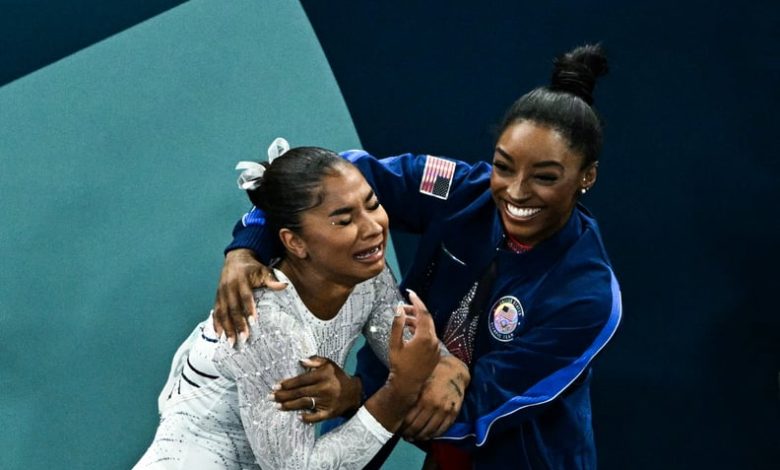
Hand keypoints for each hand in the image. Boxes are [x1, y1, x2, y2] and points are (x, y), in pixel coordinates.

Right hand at [213, 249, 286, 343]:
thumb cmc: (253, 268)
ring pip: (222, 312)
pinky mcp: (217, 297)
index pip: (245, 296)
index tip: (253, 322)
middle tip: (243, 338)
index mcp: (241, 280)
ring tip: (231, 342)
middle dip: (237, 324)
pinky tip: (219, 335)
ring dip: (226, 327)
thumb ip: (272, 279)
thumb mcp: (263, 270)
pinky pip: (215, 312)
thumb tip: (284, 285)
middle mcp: (229, 286)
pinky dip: (216, 324)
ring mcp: (221, 292)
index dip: (248, 309)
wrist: (236, 258)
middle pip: (233, 307)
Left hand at [270, 356, 361, 423]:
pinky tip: (298, 417)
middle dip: (284, 395)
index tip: (276, 385)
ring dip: (290, 406)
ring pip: (305, 404)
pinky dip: (308, 417)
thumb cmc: (337, 376)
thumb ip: (315, 360)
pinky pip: (317, 417)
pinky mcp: (330, 413)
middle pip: (300, 392)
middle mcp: (324, 388)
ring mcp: (327, 402)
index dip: (288, 383)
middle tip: (271, 397)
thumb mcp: (329, 364)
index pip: (302, 380)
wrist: (354, 393)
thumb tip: (301, 361)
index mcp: (323, 376)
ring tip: (277, 406)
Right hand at [386, 290, 440, 404]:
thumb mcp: (395, 343)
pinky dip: (421, 331)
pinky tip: (411, 331)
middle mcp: (434, 340)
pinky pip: (430, 337)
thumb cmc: (399, 364)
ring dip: (417, 321)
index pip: (423, 313)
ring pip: (428, 328)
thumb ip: (398, 324)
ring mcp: (436, 347)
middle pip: (427, 319)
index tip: (410, 293)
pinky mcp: (436, 353)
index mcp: (425, 337)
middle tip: (404, 307)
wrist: (408, 385)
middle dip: (416, 310)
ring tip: (404, 320)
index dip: (416, 301)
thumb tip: (400, 308)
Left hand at [401, 355, 469, 440]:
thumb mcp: (419, 380)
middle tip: (404, 435)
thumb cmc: (433, 374)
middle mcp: (434, 405)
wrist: (454, 371)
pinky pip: (442, 429)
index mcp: (423, 396)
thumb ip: (410, 393)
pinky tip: (426, 436)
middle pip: (417, 426)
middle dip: (409, 433)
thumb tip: (394, 404)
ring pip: (429, 430)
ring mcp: (445, 410)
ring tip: (414, 437)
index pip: (409, 418)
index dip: (401, 426)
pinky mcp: (453, 413)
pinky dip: (433, 435)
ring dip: (420, 437)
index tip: (397, 429)